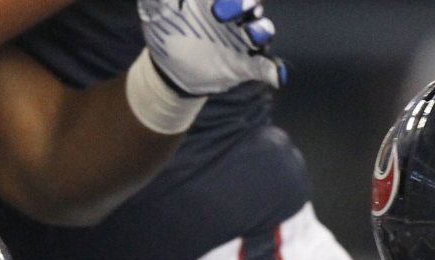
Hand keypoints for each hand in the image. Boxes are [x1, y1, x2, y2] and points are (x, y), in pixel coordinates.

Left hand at [139, 0, 283, 93]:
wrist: (171, 65)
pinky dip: (273, 71)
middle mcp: (235, 17)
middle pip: (250, 6)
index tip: (215, 6)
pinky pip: (263, 67)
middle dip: (246, 4)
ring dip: (261, 31)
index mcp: (215, 0)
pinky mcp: (246, 65)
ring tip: (253, 35)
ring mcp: (242, 41)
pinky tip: (278, 77)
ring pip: (261, 32)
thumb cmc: (166, 27)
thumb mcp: (156, 9)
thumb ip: (161, 1)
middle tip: (237, 9)